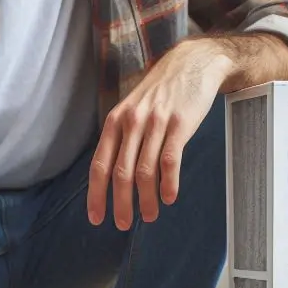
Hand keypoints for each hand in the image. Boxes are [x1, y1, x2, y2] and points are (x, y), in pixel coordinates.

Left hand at [87, 39, 231, 229]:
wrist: (192, 63)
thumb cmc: (161, 92)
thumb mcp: (132, 110)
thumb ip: (122, 139)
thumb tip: (114, 177)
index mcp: (115, 122)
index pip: (99, 165)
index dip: (96, 194)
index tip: (96, 217)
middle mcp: (131, 122)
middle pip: (120, 173)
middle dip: (120, 204)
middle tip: (123, 224)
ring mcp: (156, 123)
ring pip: (145, 171)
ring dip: (146, 199)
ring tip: (149, 216)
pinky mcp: (180, 125)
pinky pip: (170, 161)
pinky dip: (168, 184)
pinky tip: (168, 198)